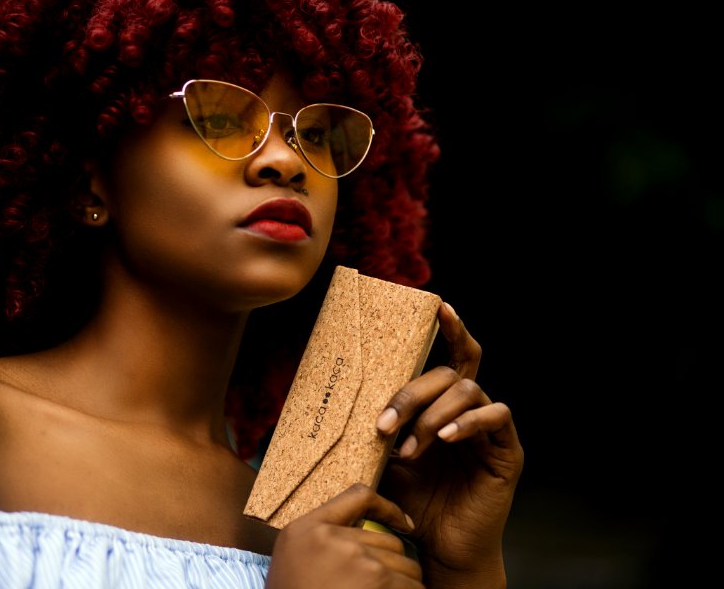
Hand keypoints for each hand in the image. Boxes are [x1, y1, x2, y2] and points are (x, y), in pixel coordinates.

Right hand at [265, 483, 424, 588]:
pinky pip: (413, 585)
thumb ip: (322, 536)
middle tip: (380, 585)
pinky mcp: (378, 581)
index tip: (405, 524)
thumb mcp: (294, 556)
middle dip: (394, 564)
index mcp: (309, 528)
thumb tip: (366, 534)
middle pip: (390, 540)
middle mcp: (333, 538)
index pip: (359, 496)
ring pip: (407, 565)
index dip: (389, 508)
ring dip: (404, 583)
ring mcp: (357, 559)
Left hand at [374, 302, 523, 587]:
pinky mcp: (508, 450)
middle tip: (385, 423)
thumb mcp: (386, 458)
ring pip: (468, 391)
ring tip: (411, 448)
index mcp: (444, 406)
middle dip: (412, 393)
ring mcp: (490, 429)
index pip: (451, 358)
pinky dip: (467, 422)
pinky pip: (496, 416)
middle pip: (449, 373)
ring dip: (432, 415)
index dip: (450, 329)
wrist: (439, 546)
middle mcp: (469, 410)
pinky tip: (446, 438)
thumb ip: (380, 427)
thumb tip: (342, 402)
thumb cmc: (413, 501)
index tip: (437, 305)